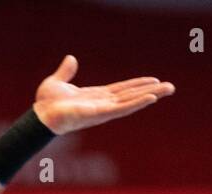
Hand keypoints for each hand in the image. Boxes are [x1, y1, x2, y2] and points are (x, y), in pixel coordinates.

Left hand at [32, 55, 174, 134]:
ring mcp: (104, 109)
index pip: (121, 90)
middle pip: (131, 95)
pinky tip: (151, 97)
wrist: (41, 115)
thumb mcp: (57, 82)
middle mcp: (103, 103)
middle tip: (171, 87)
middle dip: (151, 91)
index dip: (137, 85)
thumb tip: (71, 59)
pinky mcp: (101, 113)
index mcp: (96, 96)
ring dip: (151, 95)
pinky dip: (138, 102)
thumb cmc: (46, 103)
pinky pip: (123, 107)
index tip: (153, 81)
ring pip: (132, 101)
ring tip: (168, 90)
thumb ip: (66, 71)